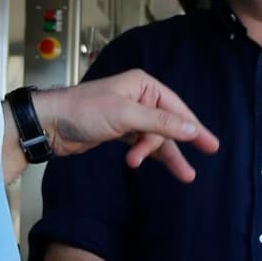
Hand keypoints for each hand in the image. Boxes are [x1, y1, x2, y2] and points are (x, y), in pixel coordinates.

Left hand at [37, 70, 221, 180]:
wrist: (50, 124)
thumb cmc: (84, 111)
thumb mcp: (126, 115)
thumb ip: (160, 123)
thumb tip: (191, 128)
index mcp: (143, 85)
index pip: (176, 107)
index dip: (194, 127)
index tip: (210, 144)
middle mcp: (139, 97)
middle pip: (168, 124)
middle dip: (176, 145)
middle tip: (198, 164)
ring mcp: (129, 115)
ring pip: (156, 137)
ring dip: (161, 154)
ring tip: (183, 175)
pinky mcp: (119, 131)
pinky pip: (142, 143)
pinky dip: (144, 154)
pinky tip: (142, 163)